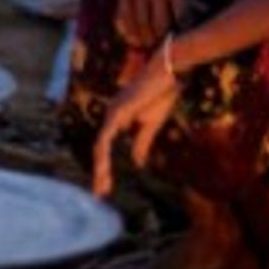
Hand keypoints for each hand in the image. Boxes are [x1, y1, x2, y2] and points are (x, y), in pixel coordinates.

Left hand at [92, 51, 180, 198]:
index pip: (106, 147)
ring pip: (99, 146)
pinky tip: (103, 169)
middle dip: (100, 173)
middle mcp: (111, 116)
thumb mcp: (150, 126)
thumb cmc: (161, 94)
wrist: (168, 74)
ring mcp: (111, 113)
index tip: (106, 187)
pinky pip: (105, 138)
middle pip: (99, 149)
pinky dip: (103, 155)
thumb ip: (141, 144)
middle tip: (100, 194)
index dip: (105, 167)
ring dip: (100, 168)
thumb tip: (137, 164)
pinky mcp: (116, 113)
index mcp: (118, 119)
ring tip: (102, 187)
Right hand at [114, 0, 188, 47]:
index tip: (188, 41)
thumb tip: (208, 7)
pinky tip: (135, 38)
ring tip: (152, 45)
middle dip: (165, 41)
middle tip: (168, 49)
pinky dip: (130, 30)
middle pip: (162, 24)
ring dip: (148, 39)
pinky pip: (126, 15)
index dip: (186, 32)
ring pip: (143, 24)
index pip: (184, 15)